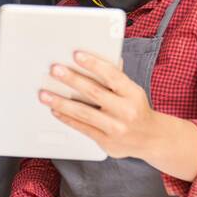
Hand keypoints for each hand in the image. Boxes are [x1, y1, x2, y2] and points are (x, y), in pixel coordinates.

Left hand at [41, 50, 158, 159]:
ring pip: (84, 113)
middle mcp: (126, 111)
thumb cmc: (136, 109)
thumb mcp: (132, 91)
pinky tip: (55, 110)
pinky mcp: (106, 142)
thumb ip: (115, 78)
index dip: (93, 64)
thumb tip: (95, 58)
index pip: (112, 75)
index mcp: (133, 93)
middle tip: (55, 70)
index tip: (76, 55)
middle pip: (94, 92)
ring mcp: (116, 128)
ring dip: (61, 102)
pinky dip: (66, 118)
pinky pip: (82, 128)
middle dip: (72, 80)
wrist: (152, 139)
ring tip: (45, 94)